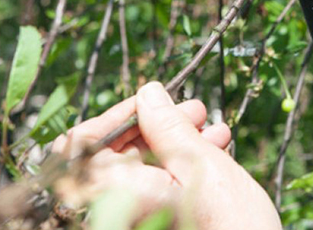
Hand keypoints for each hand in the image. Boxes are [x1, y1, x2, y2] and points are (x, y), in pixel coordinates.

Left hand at [51, 82, 281, 229]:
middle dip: (158, 125)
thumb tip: (148, 94)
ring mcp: (137, 216)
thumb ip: (167, 126)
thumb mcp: (198, 164)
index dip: (116, 115)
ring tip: (212, 126)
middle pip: (118, 154)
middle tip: (194, 109)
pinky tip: (215, 147)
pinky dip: (183, 162)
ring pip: (144, 168)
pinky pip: (159, 184)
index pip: (83, 144)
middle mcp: (115, 208)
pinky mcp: (158, 221)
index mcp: (112, 193)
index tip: (150, 99)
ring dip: (177, 140)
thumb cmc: (229, 223)